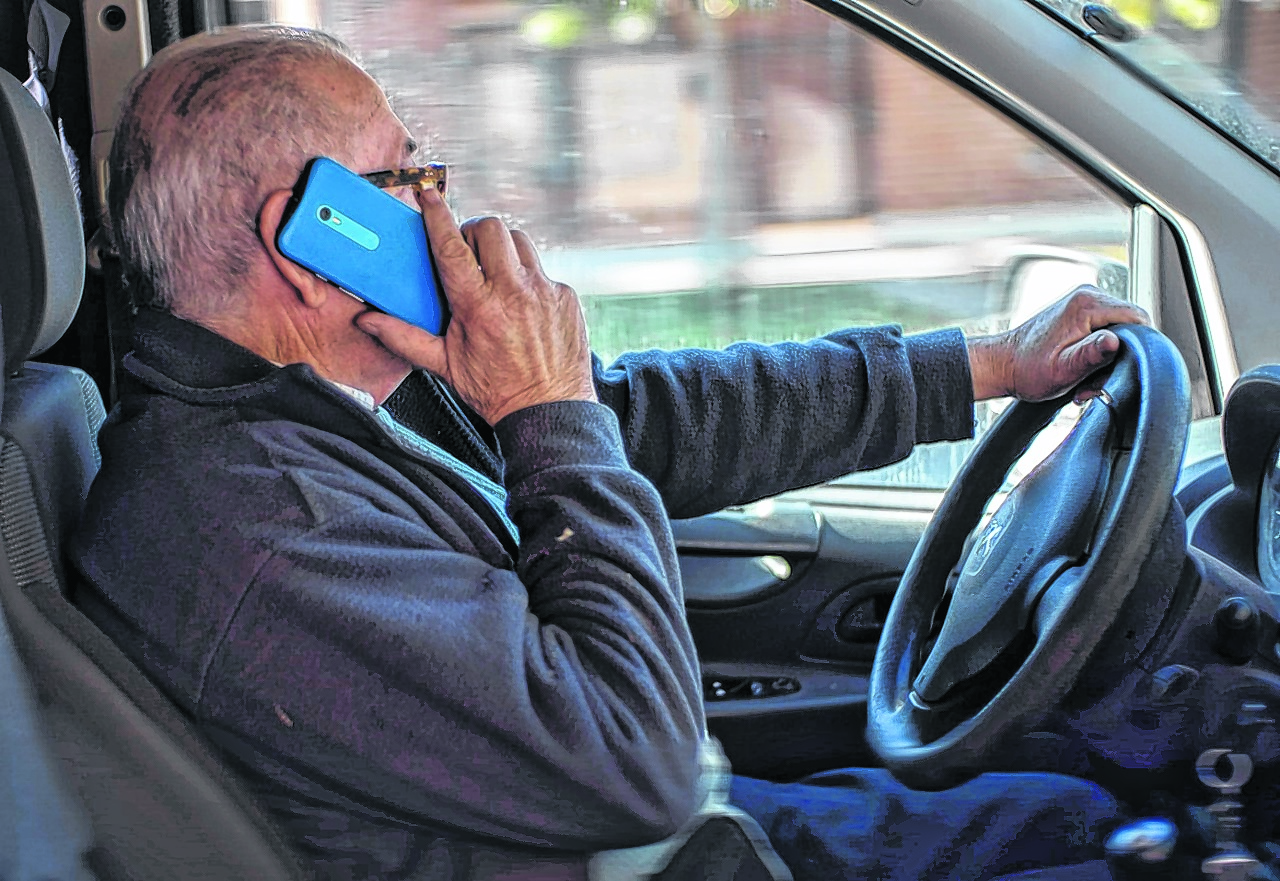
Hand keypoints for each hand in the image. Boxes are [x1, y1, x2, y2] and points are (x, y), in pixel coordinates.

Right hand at [356, 186, 596, 425]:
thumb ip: (405, 338)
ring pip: (520, 241)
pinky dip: (528, 279)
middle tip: (467, 251)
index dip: (437, 215)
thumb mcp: (445, 366)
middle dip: (473, 231)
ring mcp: (545, 292)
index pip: (452, 247)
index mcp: (479, 307)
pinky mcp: (566, 296)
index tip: (428, 194)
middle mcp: (514, 293)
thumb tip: (368, 321)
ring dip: (502, 249)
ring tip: (494, 273)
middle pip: (491, 228)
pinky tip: (522, 304)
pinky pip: (543, 270)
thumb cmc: (496, 391)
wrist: (549, 410)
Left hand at [968, 286, 1150, 402]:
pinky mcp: (1079, 312)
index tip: (1120, 370)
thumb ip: (1091, 355)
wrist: (1002, 365)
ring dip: (1107, 358)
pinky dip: (1097, 353)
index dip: (1138, 348)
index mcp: (1087, 304)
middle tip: (1096, 381)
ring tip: (1085, 379)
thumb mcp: (1063, 369)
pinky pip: (1104, 331)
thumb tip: (1116, 342)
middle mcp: (1088, 295)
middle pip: (1129, 326)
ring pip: (1118, 331)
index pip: (1139, 319)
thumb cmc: (1027, 369)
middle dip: (1120, 357)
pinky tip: (1082, 369)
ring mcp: (1083, 302)